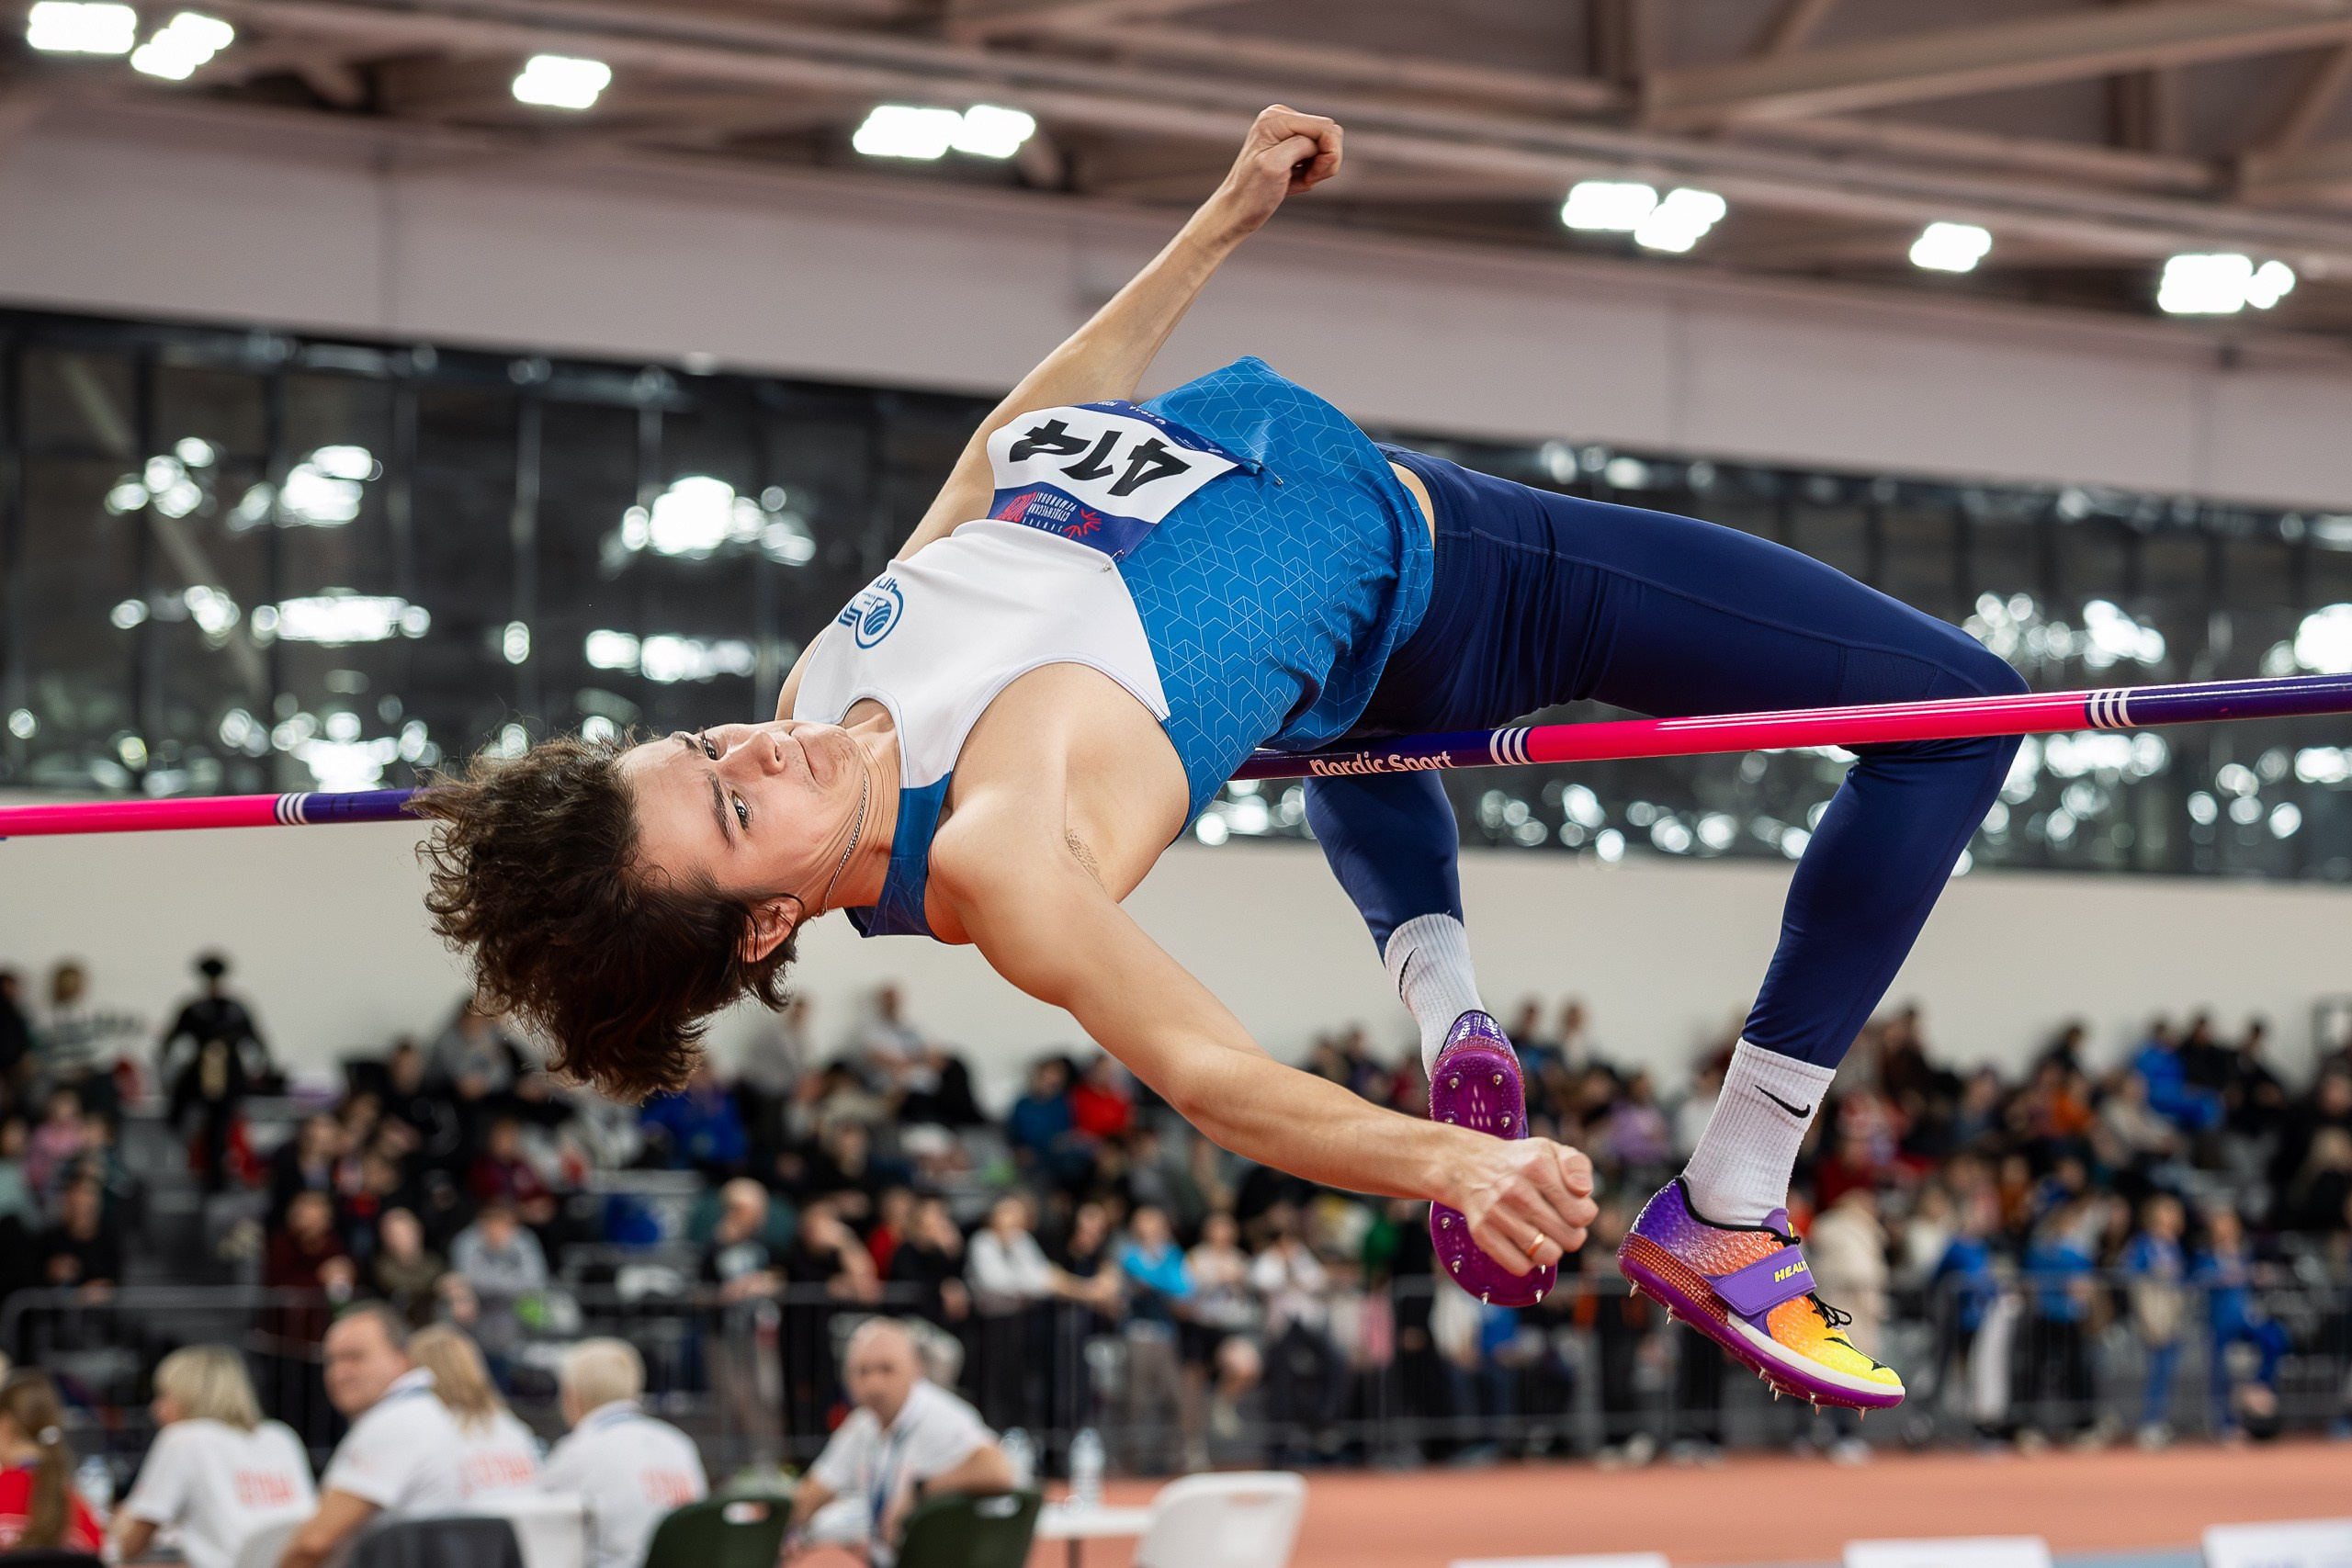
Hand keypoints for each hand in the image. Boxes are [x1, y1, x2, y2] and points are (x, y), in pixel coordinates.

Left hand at [1196, 104, 1341, 242]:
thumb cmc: (1251, 194)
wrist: (1235, 212)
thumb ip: (1301, 144)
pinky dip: (1310, 173)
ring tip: (1294, 181)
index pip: (1326, 127)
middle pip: (1330, 135)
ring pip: (1326, 147)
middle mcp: (1282, 118)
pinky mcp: (1289, 145)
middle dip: (1324, 162)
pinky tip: (1291, 182)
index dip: (1328, 155)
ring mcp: (1286, 131)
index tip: (1311, 176)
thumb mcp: (1276, 165)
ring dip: (1316, 170)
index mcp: (1277, 118)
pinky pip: (1317, 156)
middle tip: (1306, 179)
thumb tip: (1325, 136)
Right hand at [1445, 1137, 1597, 1274]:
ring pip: (1547, 1255)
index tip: (1571, 1207)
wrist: (1467, 1165)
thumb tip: (1584, 1191)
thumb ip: (1577, 1166)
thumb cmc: (1519, 1163)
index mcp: (1538, 1166)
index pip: (1583, 1214)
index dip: (1583, 1214)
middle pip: (1570, 1239)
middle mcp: (1516, 1189)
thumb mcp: (1550, 1150)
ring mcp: (1497, 1212)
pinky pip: (1519, 1266)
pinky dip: (1526, 1261)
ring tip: (1542, 1234)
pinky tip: (1523, 1243)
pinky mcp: (1481, 1232)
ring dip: (1550, 1249)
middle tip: (1558, 1223)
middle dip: (1570, 1234)